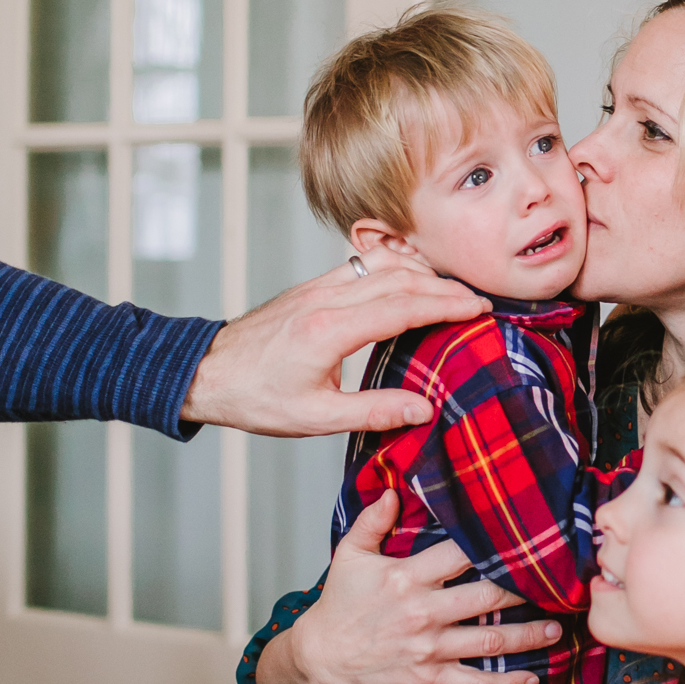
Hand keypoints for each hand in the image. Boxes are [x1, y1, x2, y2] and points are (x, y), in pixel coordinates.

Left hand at [180, 246, 489, 435]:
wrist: (205, 373)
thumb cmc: (255, 398)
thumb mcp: (315, 418)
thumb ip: (374, 412)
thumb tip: (424, 408)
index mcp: (330, 332)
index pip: (403, 307)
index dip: (447, 306)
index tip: (479, 309)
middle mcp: (326, 300)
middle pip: (401, 279)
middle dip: (445, 288)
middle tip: (479, 301)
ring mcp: (318, 289)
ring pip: (383, 265)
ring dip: (423, 274)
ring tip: (452, 291)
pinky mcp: (312, 289)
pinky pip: (362, 266)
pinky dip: (395, 268)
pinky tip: (411, 278)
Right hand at [257, 490, 562, 683]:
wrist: (321, 656)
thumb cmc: (339, 603)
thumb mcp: (349, 555)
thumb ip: (372, 521)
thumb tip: (392, 489)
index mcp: (407, 577)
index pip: (459, 555)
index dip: (494, 545)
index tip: (527, 537)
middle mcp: (423, 613)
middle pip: (486, 597)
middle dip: (526, 591)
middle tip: (559, 585)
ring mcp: (428, 649)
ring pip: (489, 641)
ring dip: (528, 637)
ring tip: (557, 629)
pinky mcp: (428, 679)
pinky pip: (474, 683)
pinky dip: (505, 683)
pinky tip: (532, 678)